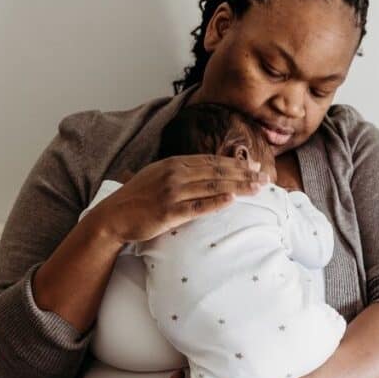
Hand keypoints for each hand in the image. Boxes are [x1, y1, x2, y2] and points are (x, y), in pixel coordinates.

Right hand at [91, 155, 269, 243]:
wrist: (113, 216)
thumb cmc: (137, 199)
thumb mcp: (157, 176)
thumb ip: (179, 172)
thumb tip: (202, 171)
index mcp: (173, 164)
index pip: (211, 161)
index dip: (235, 163)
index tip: (254, 166)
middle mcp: (174, 174)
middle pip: (217, 171)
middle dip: (244, 174)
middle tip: (265, 177)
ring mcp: (172, 192)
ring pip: (212, 186)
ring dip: (237, 186)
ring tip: (257, 188)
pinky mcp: (168, 212)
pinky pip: (197, 207)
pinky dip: (215, 202)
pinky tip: (231, 200)